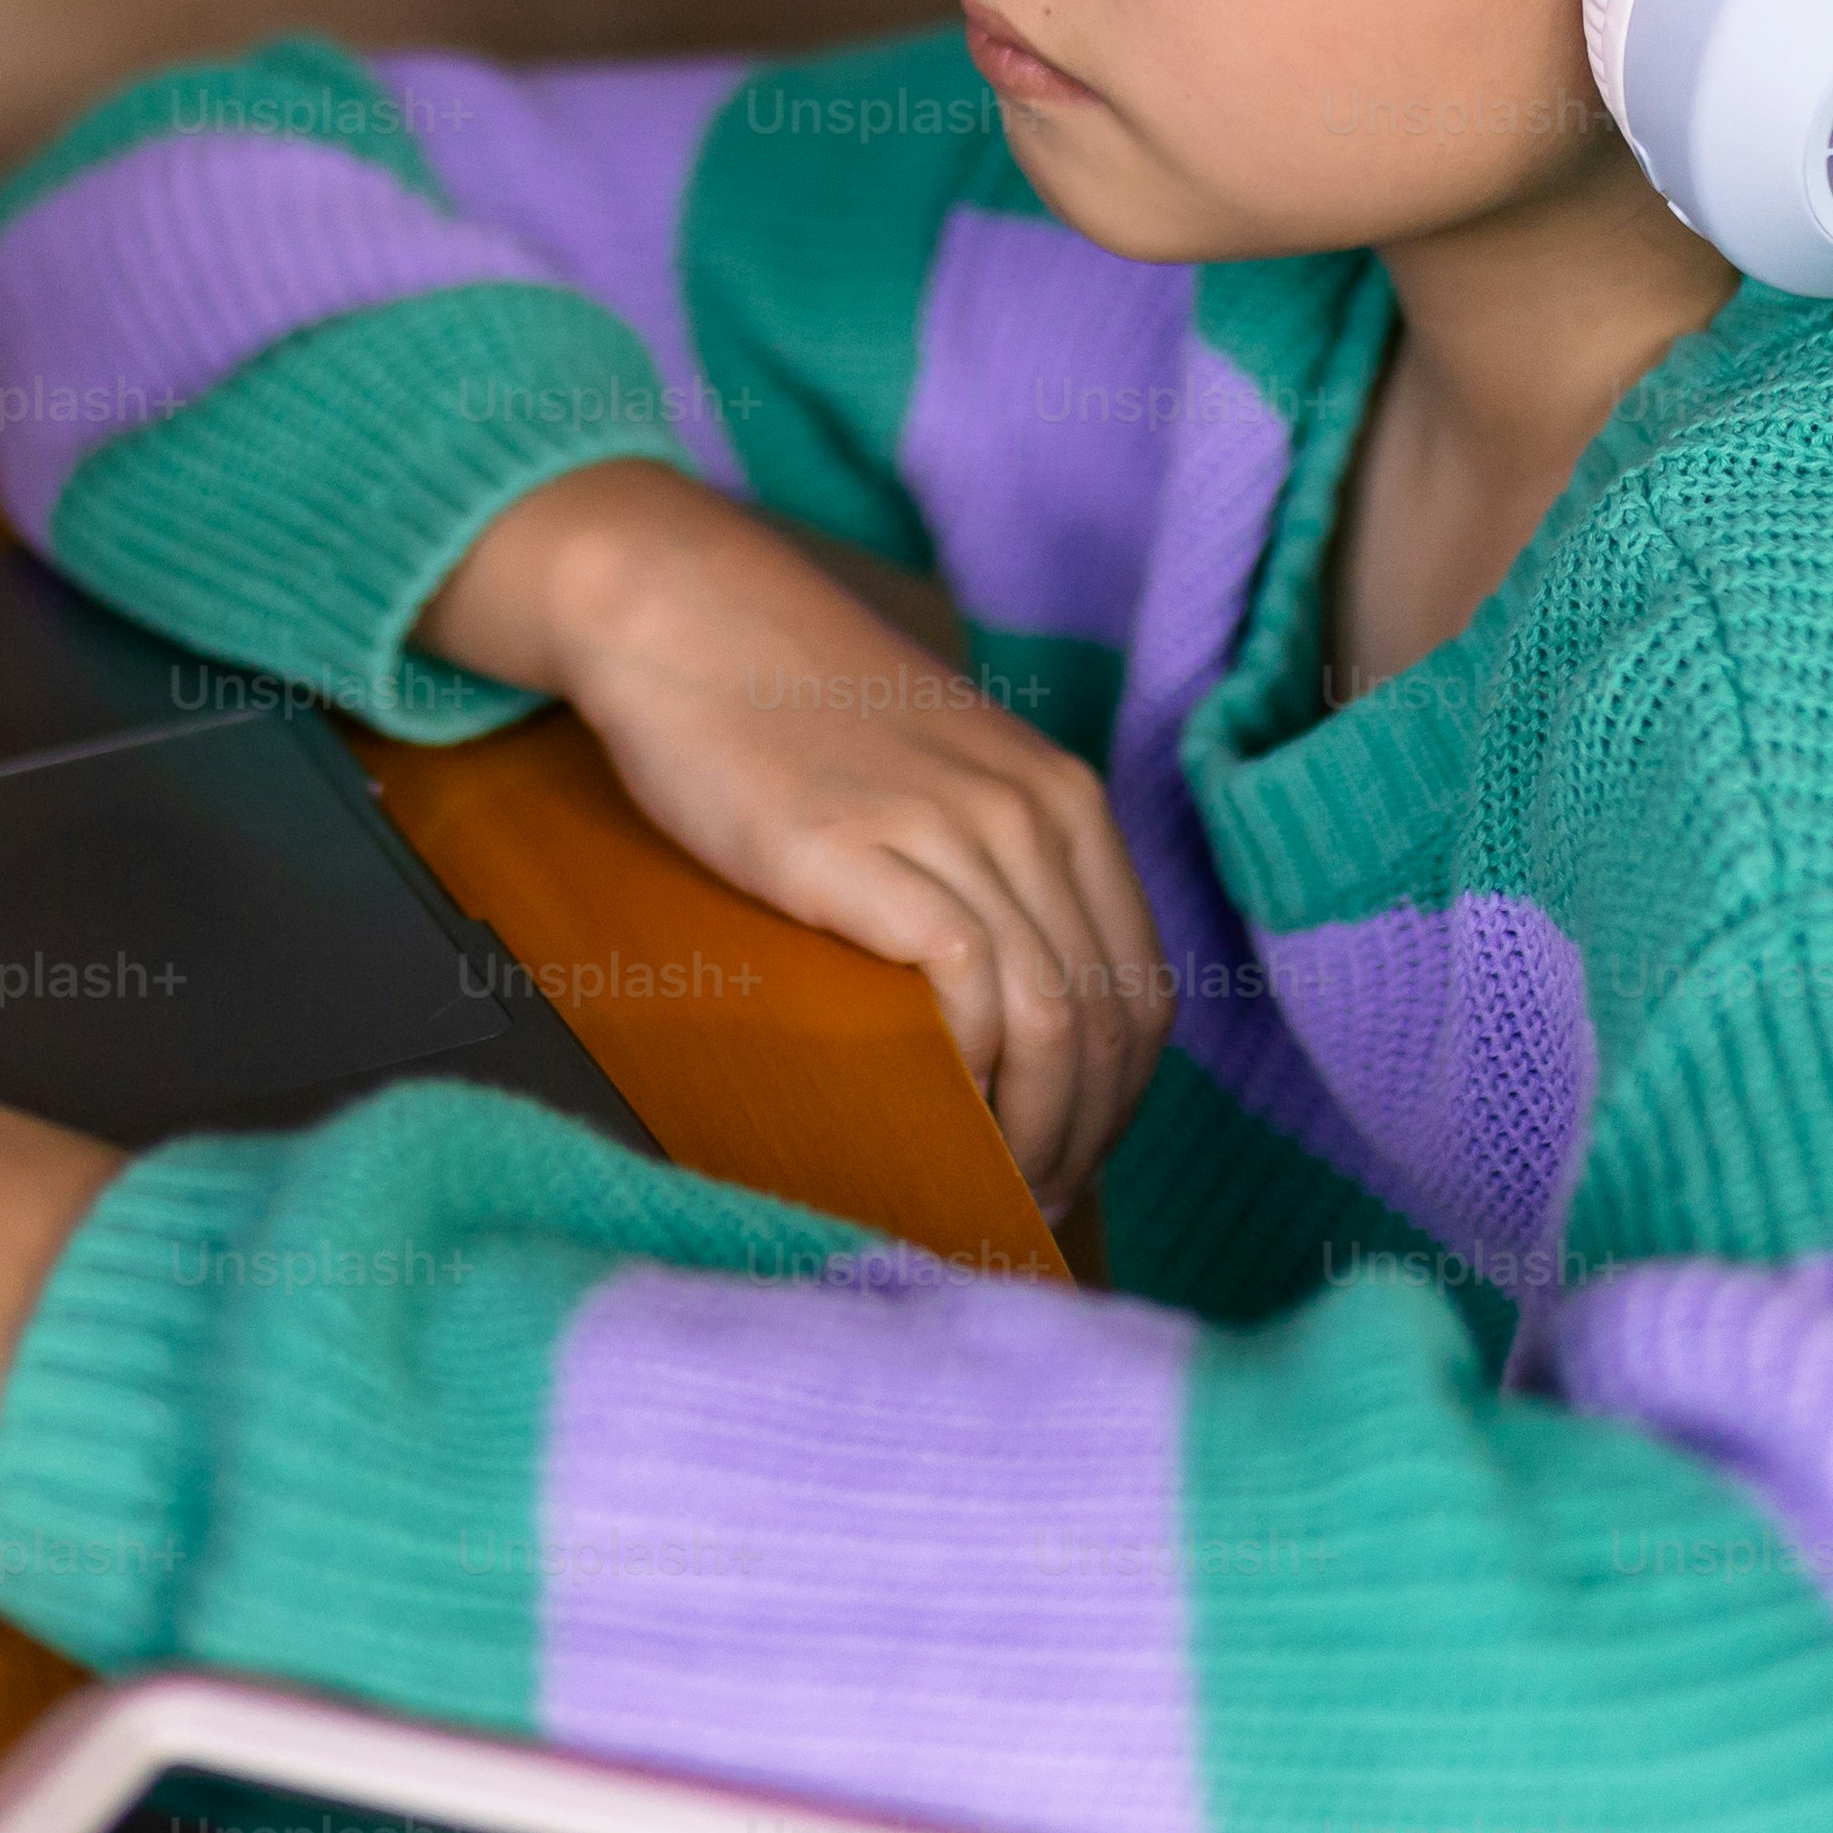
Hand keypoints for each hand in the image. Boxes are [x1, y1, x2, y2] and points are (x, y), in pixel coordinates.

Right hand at [421, 463, 1166, 1211]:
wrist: (690, 622)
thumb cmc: (792, 720)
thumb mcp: (931, 780)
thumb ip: (987, 870)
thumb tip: (1007, 1020)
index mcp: (1065, 800)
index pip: (1141, 989)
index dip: (1119, 1101)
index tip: (1072, 1166)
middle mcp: (1034, 811)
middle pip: (1106, 1019)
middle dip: (1081, 1137)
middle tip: (1027, 1209)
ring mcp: (955, 827)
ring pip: (1050, 1017)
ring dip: (1031, 1130)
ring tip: (986, 1189)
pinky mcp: (865, 852)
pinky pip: (966, 988)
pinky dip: (971, 1074)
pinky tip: (939, 1117)